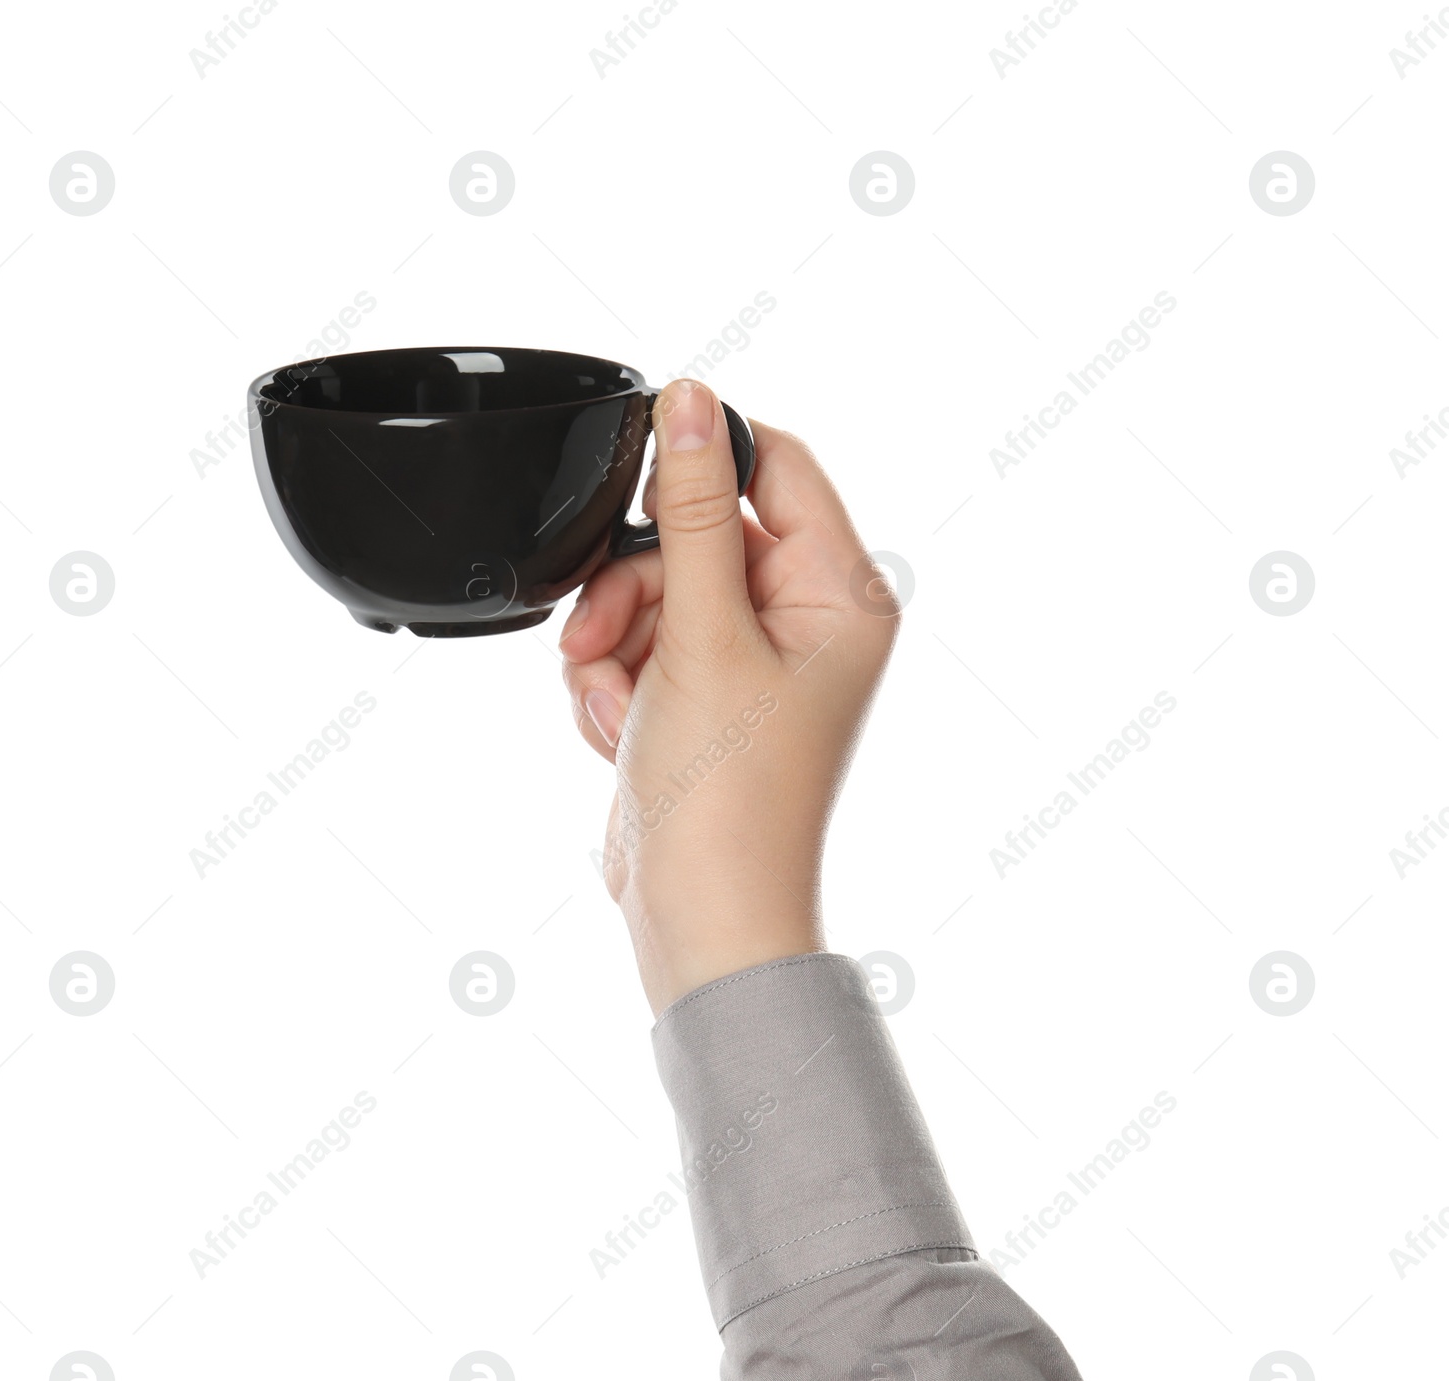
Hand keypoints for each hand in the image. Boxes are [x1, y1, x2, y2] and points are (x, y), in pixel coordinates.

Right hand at [559, 379, 899, 1012]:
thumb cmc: (727, 796)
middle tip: (608, 637)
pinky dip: (613, 681)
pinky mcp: (702, 696)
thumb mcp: (702, 633)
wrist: (698, 912)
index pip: (777, 466)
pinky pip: (640, 644)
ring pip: (656, 589)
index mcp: (841, 594)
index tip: (638, 487)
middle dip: (636, 584)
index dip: (700, 464)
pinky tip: (621, 731)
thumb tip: (691, 400)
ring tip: (616, 702)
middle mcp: (804, 620)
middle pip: (699, 532)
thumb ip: (692, 511)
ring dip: (614, 639)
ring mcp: (750, 661)